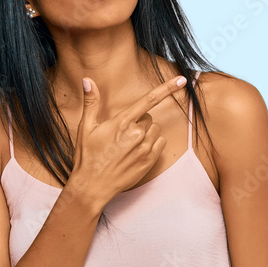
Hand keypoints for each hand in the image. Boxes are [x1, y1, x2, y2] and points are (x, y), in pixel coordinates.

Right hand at [70, 74, 187, 203]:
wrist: (92, 186)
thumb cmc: (87, 156)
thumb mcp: (85, 128)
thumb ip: (91, 102)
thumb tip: (88, 80)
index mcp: (122, 122)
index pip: (149, 100)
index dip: (167, 88)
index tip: (182, 80)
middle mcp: (136, 134)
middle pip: (149, 116)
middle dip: (139, 120)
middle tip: (122, 133)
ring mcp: (145, 148)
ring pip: (155, 129)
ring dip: (146, 132)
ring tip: (128, 143)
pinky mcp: (149, 161)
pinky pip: (160, 143)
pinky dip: (152, 143)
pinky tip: (136, 150)